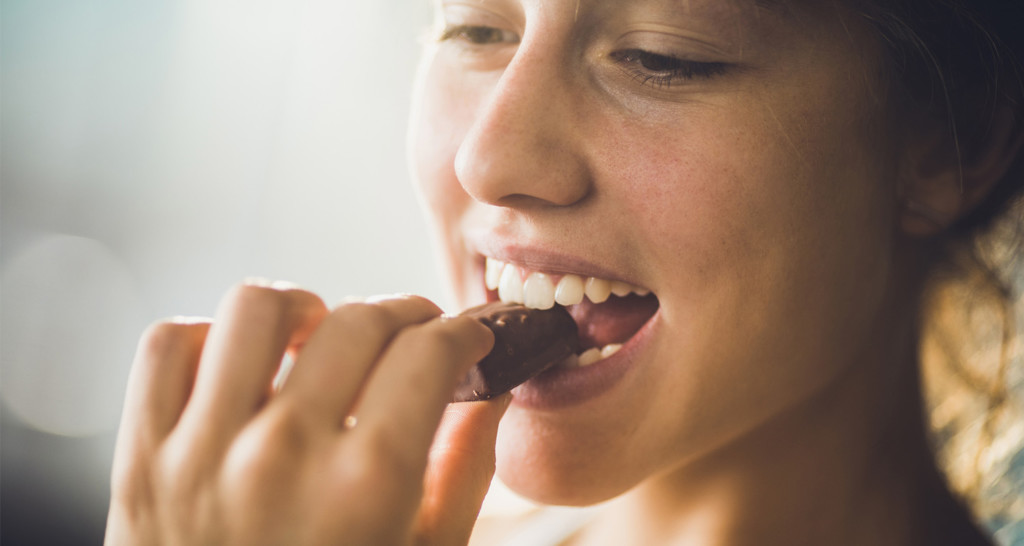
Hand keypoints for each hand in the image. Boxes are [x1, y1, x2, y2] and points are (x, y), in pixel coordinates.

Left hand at [104, 282, 505, 545]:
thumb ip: (465, 469)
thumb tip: (494, 388)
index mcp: (366, 487)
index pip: (430, 352)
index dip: (464, 331)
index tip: (467, 336)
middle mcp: (282, 456)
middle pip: (359, 319)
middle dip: (405, 315)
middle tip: (413, 337)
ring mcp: (201, 451)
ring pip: (257, 307)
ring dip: (305, 310)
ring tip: (322, 339)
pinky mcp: (141, 456)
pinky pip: (170, 344)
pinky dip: (210, 339)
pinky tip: (246, 370)